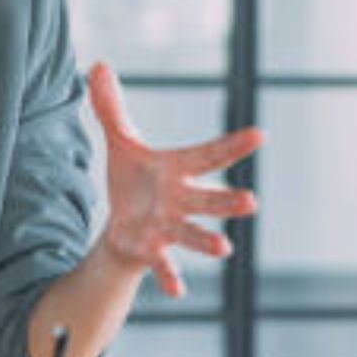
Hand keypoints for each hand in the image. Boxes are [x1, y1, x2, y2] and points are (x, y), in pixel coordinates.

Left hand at [87, 62, 261, 296]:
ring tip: (225, 249)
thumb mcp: (120, 143)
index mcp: (176, 170)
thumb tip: (97, 65)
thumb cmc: (133, 183)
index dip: (233, 146)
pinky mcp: (152, 250)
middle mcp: (181, 200)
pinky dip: (170, 277)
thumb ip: (111, 108)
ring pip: (192, 234)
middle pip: (208, 200)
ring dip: (208, 241)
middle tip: (251, 202)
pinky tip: (177, 291)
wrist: (122, 228)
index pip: (208, 154)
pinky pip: (164, 265)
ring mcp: (169, 228)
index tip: (260, 135)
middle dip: (228, 201)